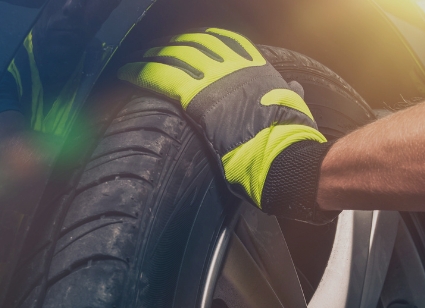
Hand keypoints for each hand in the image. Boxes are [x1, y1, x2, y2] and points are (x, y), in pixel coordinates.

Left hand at [118, 28, 330, 218]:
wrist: (282, 150)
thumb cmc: (291, 137)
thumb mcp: (294, 106)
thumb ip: (290, 94)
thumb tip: (296, 87)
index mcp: (256, 67)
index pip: (226, 42)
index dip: (205, 39)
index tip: (192, 41)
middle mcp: (234, 66)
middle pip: (195, 44)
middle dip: (173, 45)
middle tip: (156, 50)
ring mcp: (215, 78)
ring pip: (175, 55)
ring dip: (152, 56)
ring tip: (137, 60)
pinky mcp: (197, 96)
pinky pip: (162, 76)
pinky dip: (141, 72)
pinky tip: (127, 72)